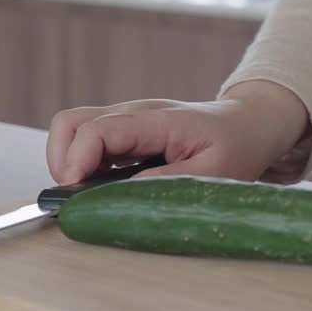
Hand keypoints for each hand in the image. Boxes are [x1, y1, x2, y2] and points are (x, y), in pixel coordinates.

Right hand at [45, 80, 309, 184]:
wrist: (249, 124)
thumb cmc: (236, 147)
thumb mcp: (213, 173)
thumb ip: (167, 183)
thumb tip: (121, 195)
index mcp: (156, 120)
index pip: (97, 130)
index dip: (76, 161)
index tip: (74, 194)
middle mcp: (134, 113)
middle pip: (70, 122)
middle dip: (62, 161)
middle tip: (79, 197)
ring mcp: (127, 120)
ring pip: (73, 129)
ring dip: (70, 163)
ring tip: (89, 195)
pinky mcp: (125, 131)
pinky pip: (88, 141)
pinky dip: (83, 165)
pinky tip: (103, 187)